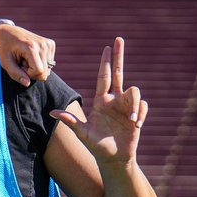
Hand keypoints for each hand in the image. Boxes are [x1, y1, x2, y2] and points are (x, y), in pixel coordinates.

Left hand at [0, 23, 55, 86]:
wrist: (8, 32)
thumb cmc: (5, 48)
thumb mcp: (5, 62)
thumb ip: (15, 74)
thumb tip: (27, 83)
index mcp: (31, 47)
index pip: (39, 72)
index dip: (29, 74)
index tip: (20, 67)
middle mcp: (43, 45)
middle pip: (45, 73)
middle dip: (32, 72)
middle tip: (22, 62)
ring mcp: (48, 44)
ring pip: (48, 69)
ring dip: (36, 67)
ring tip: (26, 58)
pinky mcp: (51, 44)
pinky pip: (49, 63)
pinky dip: (40, 62)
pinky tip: (31, 55)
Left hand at [51, 37, 146, 165]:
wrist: (112, 158)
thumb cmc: (96, 145)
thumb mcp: (82, 133)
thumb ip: (70, 121)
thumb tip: (52, 113)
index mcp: (101, 101)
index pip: (103, 77)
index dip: (105, 62)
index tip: (107, 47)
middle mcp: (114, 100)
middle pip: (118, 73)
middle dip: (119, 56)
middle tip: (119, 38)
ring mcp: (127, 107)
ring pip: (135, 92)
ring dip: (135, 104)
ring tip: (133, 120)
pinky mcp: (138, 115)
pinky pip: (144, 107)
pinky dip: (141, 114)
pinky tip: (137, 125)